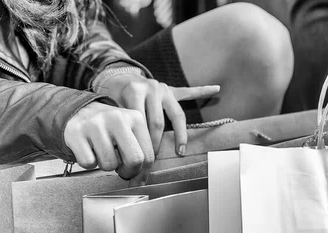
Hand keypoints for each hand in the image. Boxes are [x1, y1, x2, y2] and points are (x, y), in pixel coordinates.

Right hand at [64, 102, 153, 185]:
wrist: (79, 110)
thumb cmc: (108, 127)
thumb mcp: (129, 132)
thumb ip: (139, 153)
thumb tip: (140, 181)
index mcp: (135, 118)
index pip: (147, 156)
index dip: (142, 173)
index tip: (135, 177)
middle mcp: (117, 118)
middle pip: (133, 160)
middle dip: (127, 172)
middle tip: (120, 169)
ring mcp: (95, 124)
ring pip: (109, 164)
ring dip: (105, 165)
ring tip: (102, 153)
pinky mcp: (76, 132)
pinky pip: (88, 162)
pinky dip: (88, 162)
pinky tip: (89, 150)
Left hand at [97, 74, 219, 154]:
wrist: (117, 76)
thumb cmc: (113, 97)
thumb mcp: (111, 108)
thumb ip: (120, 125)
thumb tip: (123, 155)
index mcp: (135, 92)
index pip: (141, 123)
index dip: (141, 143)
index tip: (141, 159)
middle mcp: (152, 88)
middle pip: (158, 122)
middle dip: (156, 144)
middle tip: (153, 162)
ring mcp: (163, 89)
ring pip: (176, 115)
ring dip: (179, 135)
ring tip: (181, 150)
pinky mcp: (171, 90)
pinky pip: (188, 92)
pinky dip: (202, 91)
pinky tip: (216, 89)